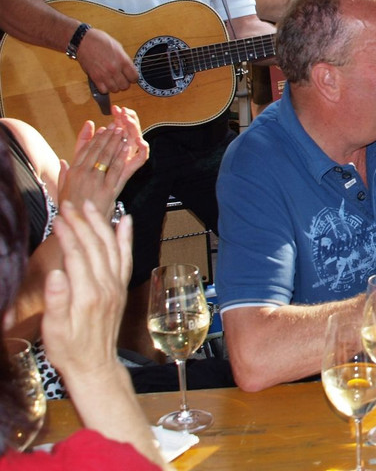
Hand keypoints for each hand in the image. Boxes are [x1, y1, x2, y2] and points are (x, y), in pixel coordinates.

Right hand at [41, 200, 132, 381]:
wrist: (95, 365)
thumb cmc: (70, 349)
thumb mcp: (54, 330)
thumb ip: (56, 301)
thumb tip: (56, 274)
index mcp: (87, 295)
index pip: (77, 255)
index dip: (68, 234)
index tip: (59, 217)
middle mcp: (106, 287)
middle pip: (95, 246)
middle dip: (82, 222)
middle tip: (69, 205)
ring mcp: (116, 286)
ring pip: (111, 247)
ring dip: (101, 224)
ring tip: (90, 206)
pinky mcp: (121, 287)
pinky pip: (126, 258)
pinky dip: (126, 238)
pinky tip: (124, 221)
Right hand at [57, 106, 149, 217]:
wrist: (77, 226)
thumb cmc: (70, 209)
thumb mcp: (61, 189)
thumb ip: (62, 174)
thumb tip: (63, 161)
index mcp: (73, 172)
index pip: (85, 150)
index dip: (94, 138)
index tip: (101, 129)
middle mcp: (84, 174)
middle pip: (97, 150)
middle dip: (107, 136)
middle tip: (115, 126)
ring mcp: (96, 181)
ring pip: (107, 157)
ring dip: (115, 142)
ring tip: (122, 132)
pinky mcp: (108, 189)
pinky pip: (116, 169)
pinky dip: (122, 157)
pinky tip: (127, 147)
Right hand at [74, 28, 137, 93]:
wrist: (83, 40)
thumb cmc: (100, 41)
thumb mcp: (118, 47)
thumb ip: (124, 59)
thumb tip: (129, 68)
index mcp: (123, 60)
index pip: (134, 77)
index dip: (134, 78)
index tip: (131, 77)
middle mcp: (115, 69)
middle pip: (125, 86)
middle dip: (125, 83)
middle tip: (122, 79)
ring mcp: (104, 74)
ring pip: (115, 89)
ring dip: (115, 86)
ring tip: (113, 80)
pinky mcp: (94, 77)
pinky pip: (103, 90)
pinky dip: (105, 88)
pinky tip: (105, 82)